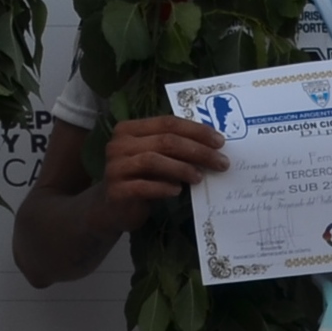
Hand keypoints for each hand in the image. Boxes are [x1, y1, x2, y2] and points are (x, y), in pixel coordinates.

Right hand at [88, 115, 227, 234]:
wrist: (111, 208)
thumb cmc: (139, 178)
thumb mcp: (154, 157)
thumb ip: (172, 148)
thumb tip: (212, 146)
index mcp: (129, 129)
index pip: (167, 123)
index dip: (196, 130)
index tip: (220, 141)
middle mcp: (119, 144)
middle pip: (165, 140)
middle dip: (197, 150)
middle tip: (220, 162)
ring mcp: (115, 167)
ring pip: (154, 160)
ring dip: (182, 168)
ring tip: (200, 177)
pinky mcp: (116, 190)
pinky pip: (144, 186)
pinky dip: (164, 187)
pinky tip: (177, 191)